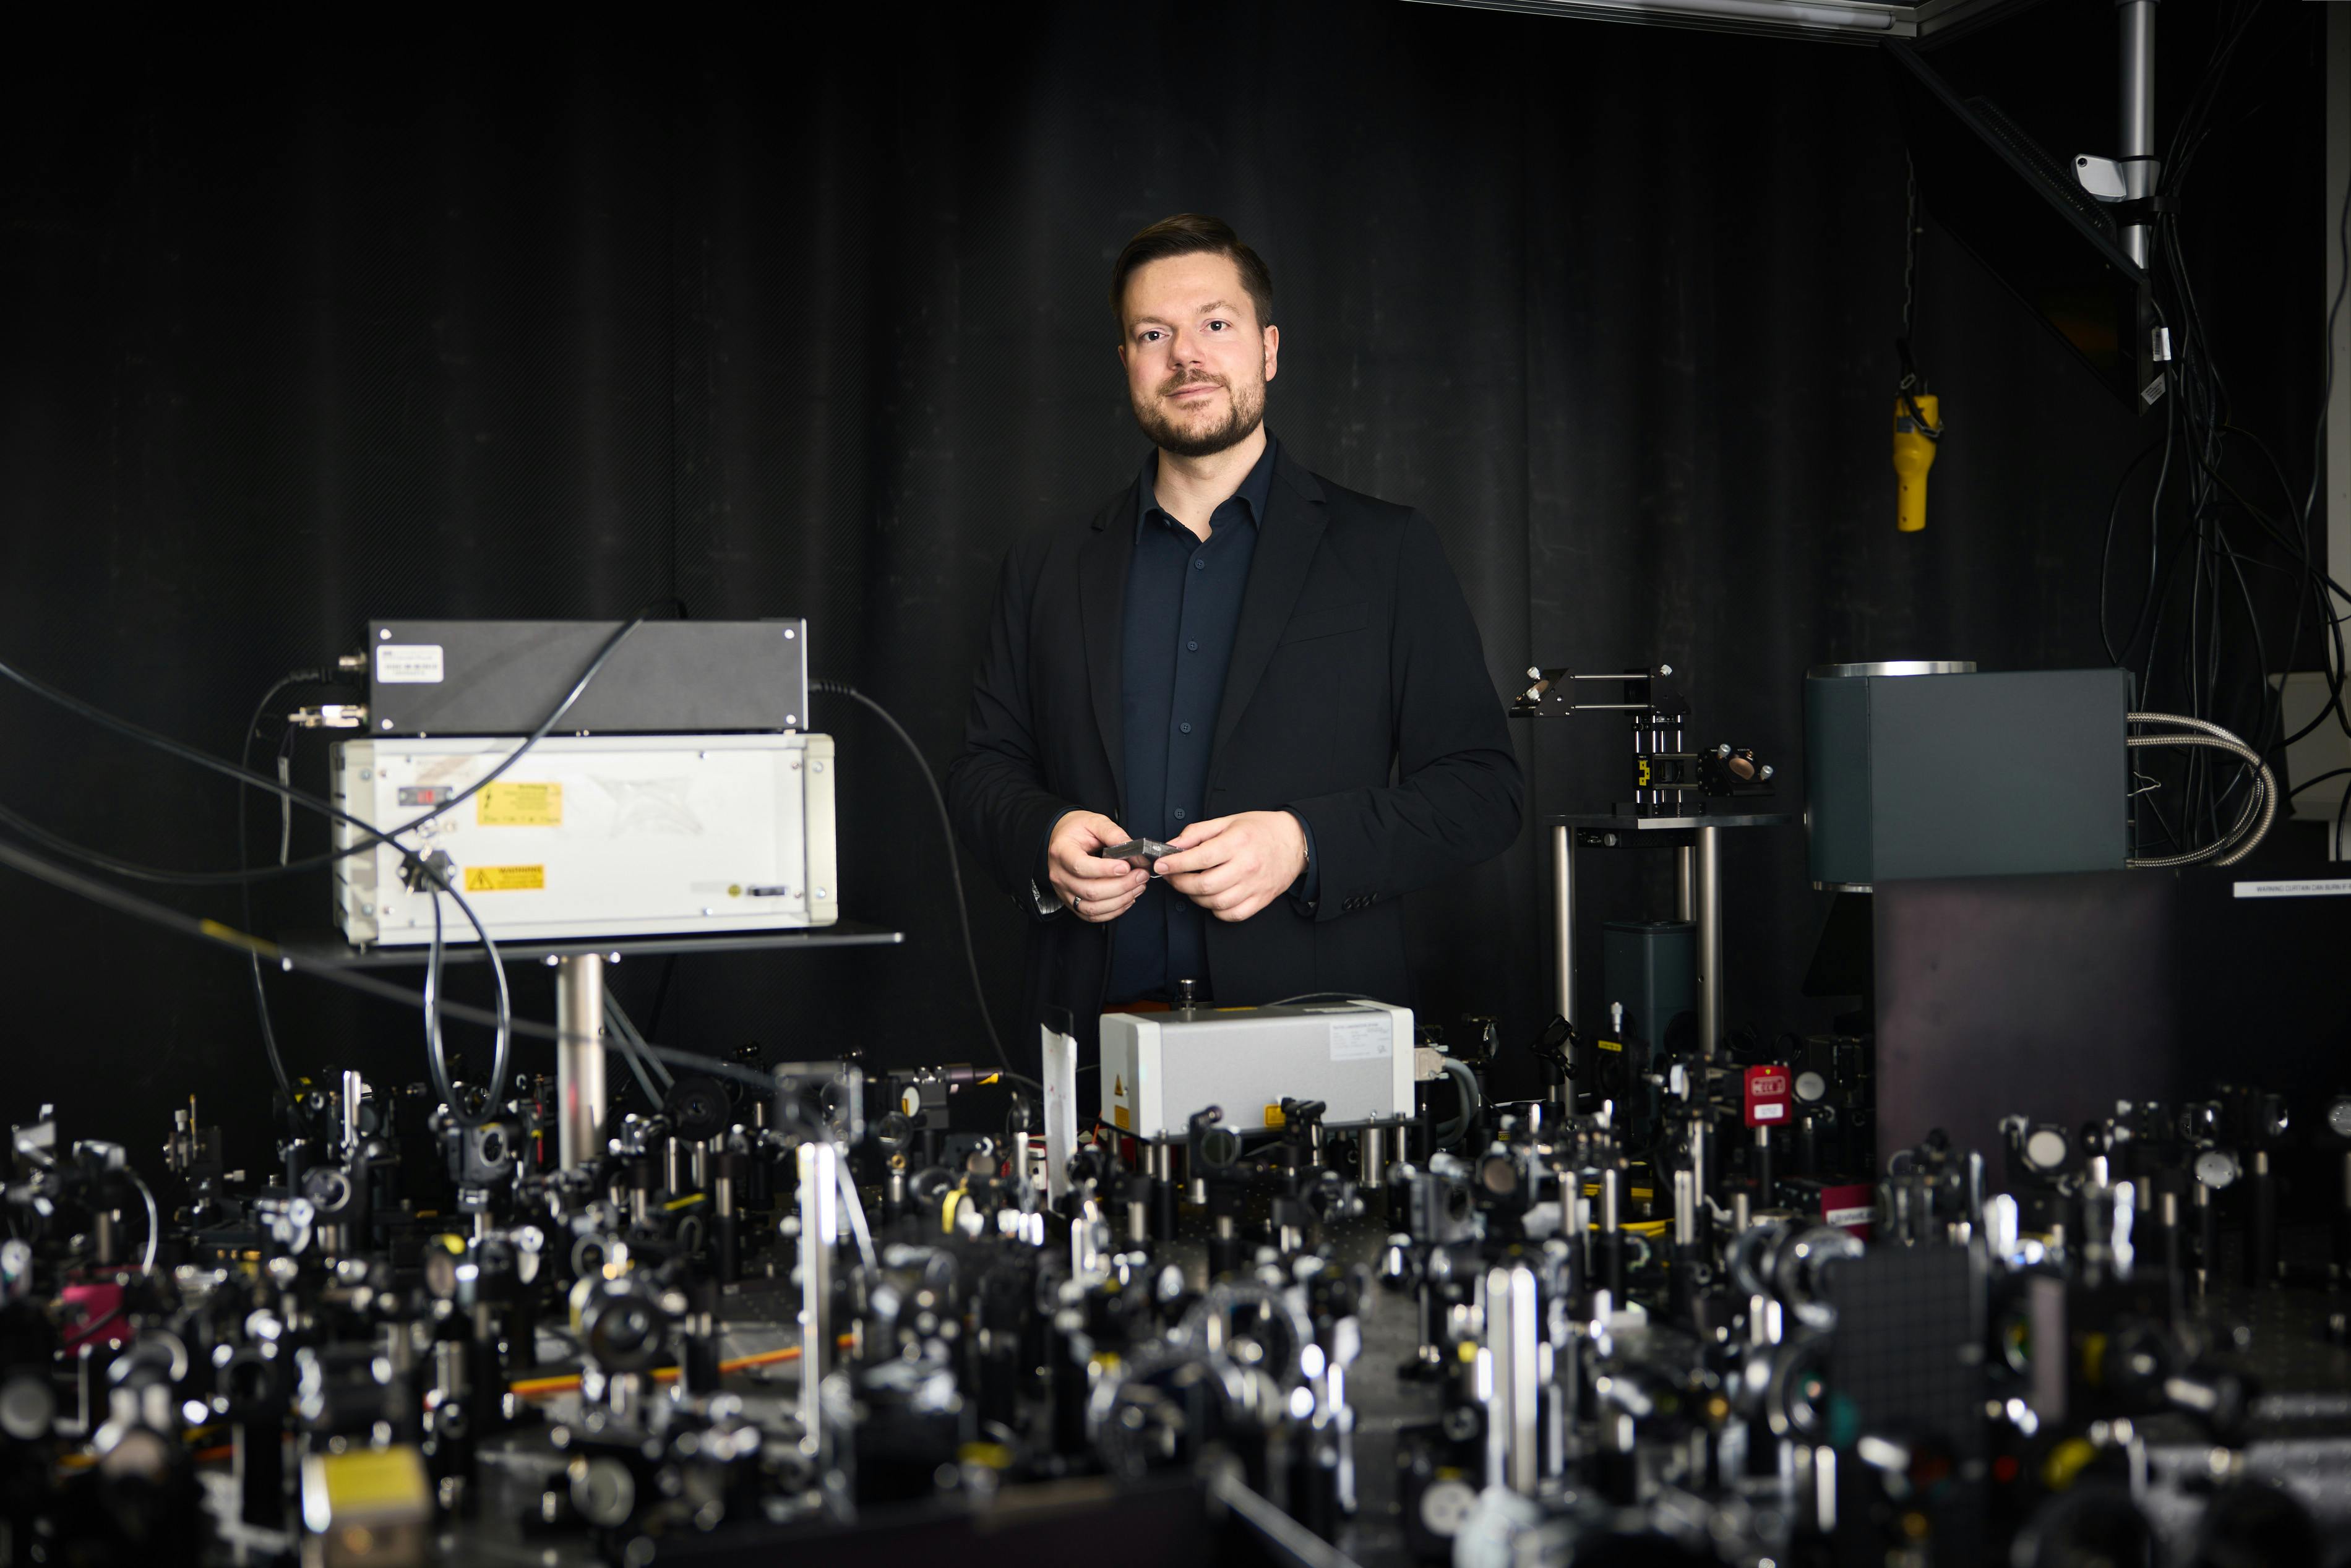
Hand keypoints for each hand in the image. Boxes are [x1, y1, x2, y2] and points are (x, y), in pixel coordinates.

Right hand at [1047, 811, 1148, 922]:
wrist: (1063, 838)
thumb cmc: (1077, 829)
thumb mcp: (1095, 822)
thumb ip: (1115, 835)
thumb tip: (1135, 854)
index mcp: (1062, 852)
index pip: (1081, 866)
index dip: (1105, 870)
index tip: (1126, 867)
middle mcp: (1059, 875)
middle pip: (1090, 891)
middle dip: (1121, 886)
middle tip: (1141, 875)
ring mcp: (1064, 891)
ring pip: (1093, 907)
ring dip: (1120, 900)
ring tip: (1138, 886)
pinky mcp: (1072, 902)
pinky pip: (1092, 915)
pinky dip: (1113, 910)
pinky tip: (1127, 898)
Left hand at [1155, 811, 1306, 922]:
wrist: (1296, 841)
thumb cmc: (1261, 829)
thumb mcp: (1228, 821)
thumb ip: (1198, 832)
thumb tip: (1173, 845)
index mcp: (1237, 843)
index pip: (1199, 858)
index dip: (1175, 864)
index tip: (1162, 864)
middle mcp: (1246, 866)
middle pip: (1204, 885)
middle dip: (1180, 883)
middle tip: (1173, 876)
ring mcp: (1254, 886)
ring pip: (1216, 902)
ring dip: (1196, 897)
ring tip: (1191, 886)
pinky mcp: (1261, 900)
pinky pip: (1232, 914)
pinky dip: (1217, 910)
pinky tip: (1212, 898)